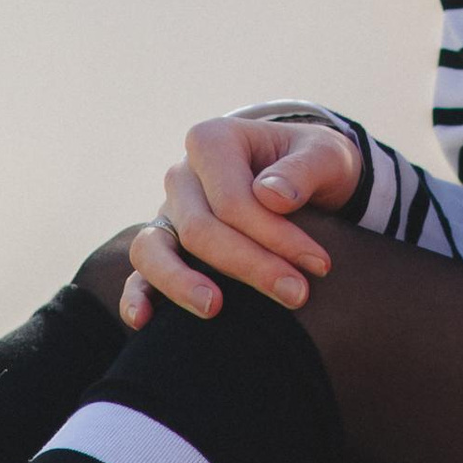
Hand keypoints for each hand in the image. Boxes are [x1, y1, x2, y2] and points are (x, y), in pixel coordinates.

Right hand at [120, 104, 363, 323]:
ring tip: (214, 309)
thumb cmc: (312, 165)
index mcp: (213, 140)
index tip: (319, 264)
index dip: (274, 235)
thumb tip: (271, 196)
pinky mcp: (165, 244)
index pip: (233, 199)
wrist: (301, 176)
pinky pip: (140, 271)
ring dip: (181, 283)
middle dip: (249, 266)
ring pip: (153, 249)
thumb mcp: (324, 155)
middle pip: (199, 229)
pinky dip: (137, 295)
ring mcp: (168, 211)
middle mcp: (182, 175)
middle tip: (297, 294)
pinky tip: (145, 321)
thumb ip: (304, 170)